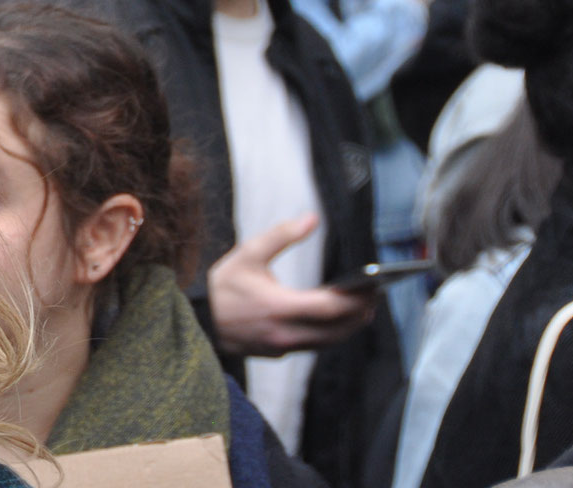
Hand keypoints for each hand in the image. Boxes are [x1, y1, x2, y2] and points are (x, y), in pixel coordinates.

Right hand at [208, 214, 374, 355]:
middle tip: (375, 297)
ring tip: (363, 308)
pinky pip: (314, 345)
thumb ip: (282, 235)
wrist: (197, 320)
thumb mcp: (248, 253)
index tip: (372, 288)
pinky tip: (335, 319)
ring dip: (349, 326)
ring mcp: (283, 346)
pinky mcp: (279, 352)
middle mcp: (286, 332)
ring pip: (329, 342)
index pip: (330, 308)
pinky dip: (331, 333)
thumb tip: (312, 219)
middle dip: (360, 314)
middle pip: (337, 330)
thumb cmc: (221, 286)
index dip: (355, 300)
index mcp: (280, 307)